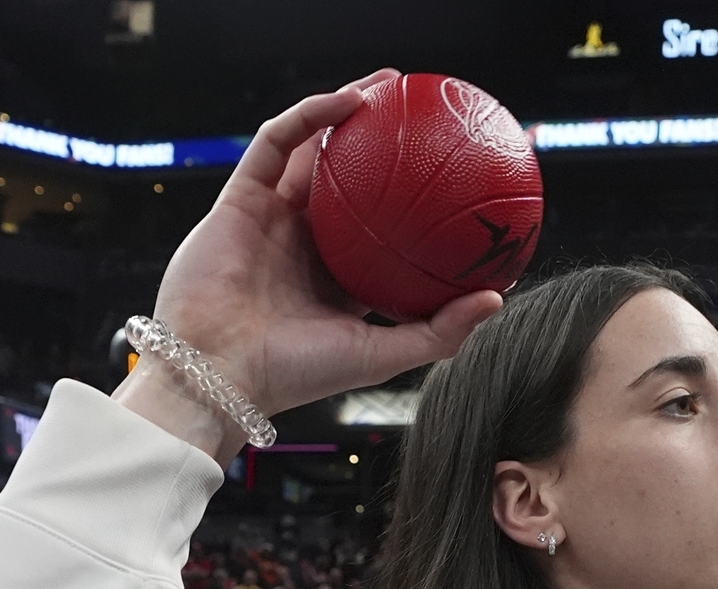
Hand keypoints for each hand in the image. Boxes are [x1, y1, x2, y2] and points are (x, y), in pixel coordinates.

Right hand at [126, 73, 503, 453]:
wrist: (220, 372)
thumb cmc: (295, 373)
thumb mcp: (383, 354)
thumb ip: (440, 330)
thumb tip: (497, 297)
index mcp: (336, 280)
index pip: (379, 230)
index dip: (410, 202)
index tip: (453, 181)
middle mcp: (304, 244)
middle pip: (348, 181)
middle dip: (382, 143)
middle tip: (423, 116)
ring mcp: (270, 217)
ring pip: (311, 150)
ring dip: (346, 110)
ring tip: (388, 87)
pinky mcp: (239, 198)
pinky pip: (277, 142)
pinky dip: (311, 116)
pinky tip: (350, 102)